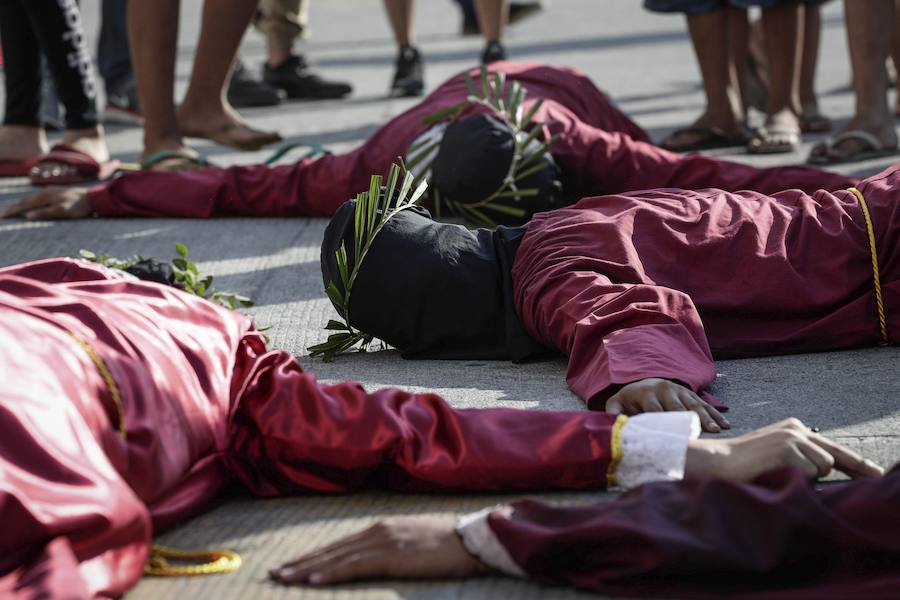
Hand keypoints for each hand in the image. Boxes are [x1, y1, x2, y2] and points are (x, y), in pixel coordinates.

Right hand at [1, 187, 91, 219]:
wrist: (94, 198)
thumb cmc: (79, 207)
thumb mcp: (63, 211)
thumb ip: (45, 213)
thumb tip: (27, 216)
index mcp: (45, 196)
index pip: (24, 204)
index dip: (12, 211)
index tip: (1, 216)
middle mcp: (45, 191)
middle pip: (25, 200)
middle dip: (13, 207)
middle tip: (2, 214)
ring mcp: (51, 191)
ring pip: (32, 198)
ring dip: (21, 204)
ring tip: (12, 210)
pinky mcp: (56, 192)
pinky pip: (39, 198)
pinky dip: (31, 202)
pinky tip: (32, 205)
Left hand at [270, 515, 487, 585]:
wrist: (470, 540)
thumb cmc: (446, 545)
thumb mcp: (412, 542)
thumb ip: (390, 548)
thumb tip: (372, 560)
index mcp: (380, 528)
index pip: (338, 544)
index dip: (312, 555)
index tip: (290, 564)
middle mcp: (376, 531)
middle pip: (331, 549)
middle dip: (301, 562)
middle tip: (273, 573)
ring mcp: (383, 542)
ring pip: (337, 557)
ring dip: (307, 569)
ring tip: (284, 578)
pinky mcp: (392, 556)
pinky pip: (355, 566)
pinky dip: (332, 573)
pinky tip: (314, 580)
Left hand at [606, 377, 729, 432]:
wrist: (643, 382)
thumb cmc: (629, 400)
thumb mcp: (617, 403)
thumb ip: (613, 412)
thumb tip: (612, 424)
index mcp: (646, 393)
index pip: (656, 410)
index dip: (664, 423)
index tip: (672, 437)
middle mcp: (665, 389)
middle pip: (679, 407)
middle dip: (689, 421)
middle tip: (701, 435)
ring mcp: (679, 390)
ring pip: (695, 405)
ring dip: (706, 418)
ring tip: (717, 430)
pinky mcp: (689, 393)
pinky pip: (704, 403)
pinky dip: (715, 413)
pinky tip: (725, 424)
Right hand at [685, 417, 884, 480]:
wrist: (719, 461)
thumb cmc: (746, 465)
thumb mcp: (778, 455)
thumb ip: (802, 457)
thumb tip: (830, 471)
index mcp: (794, 428)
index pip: (831, 447)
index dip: (855, 462)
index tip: (875, 472)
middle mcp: (796, 429)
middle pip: (834, 456)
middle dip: (854, 469)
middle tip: (877, 476)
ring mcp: (792, 436)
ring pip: (823, 467)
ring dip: (808, 478)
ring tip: (781, 476)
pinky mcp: (787, 447)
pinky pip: (809, 473)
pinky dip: (797, 480)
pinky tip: (776, 474)